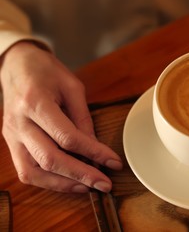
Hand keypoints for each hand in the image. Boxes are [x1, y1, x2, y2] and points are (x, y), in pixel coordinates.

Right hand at [1, 42, 121, 192]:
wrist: (16, 65)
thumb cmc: (46, 72)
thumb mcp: (72, 87)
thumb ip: (82, 117)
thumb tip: (95, 146)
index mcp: (36, 103)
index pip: (68, 137)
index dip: (94, 153)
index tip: (113, 162)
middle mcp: (19, 122)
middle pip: (50, 159)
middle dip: (82, 175)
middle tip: (105, 184)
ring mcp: (11, 135)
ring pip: (34, 172)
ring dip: (64, 184)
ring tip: (89, 187)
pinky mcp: (10, 143)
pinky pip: (26, 171)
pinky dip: (48, 181)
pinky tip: (68, 182)